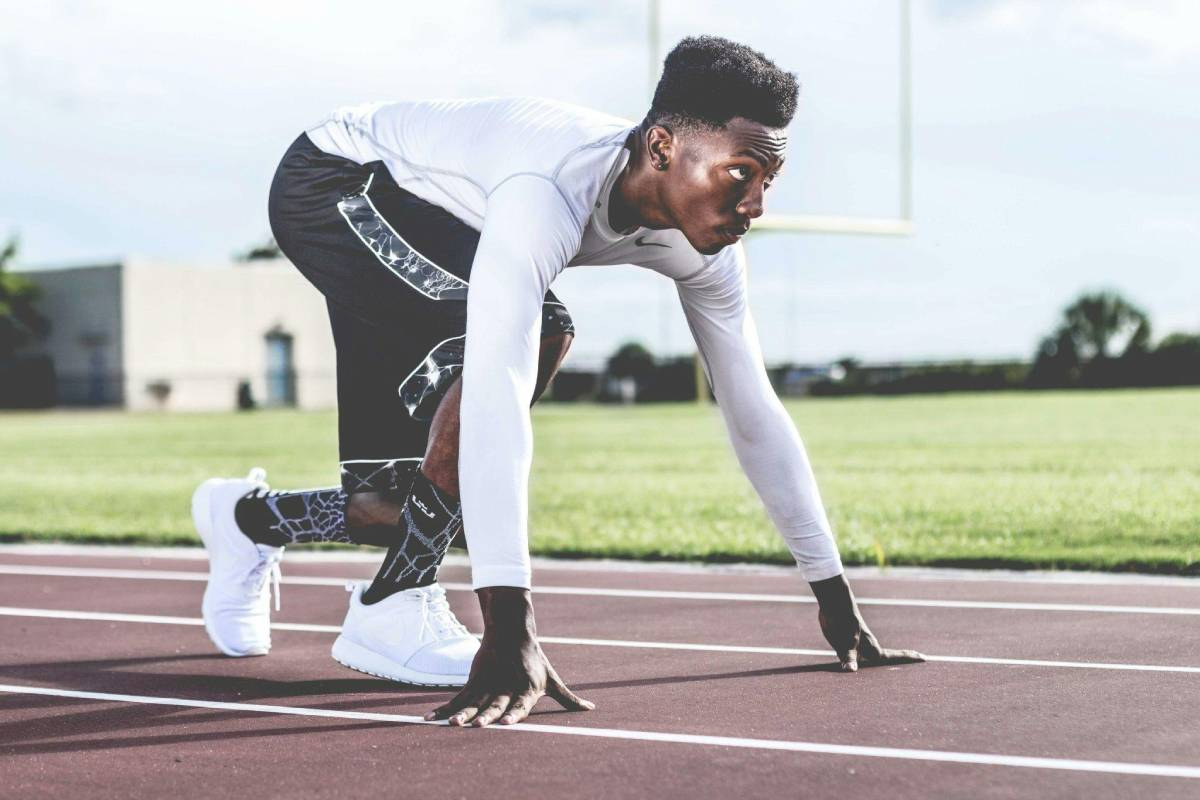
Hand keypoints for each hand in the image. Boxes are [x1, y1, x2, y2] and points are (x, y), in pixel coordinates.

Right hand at [424, 586, 593, 726]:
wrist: (512, 630)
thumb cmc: (535, 660)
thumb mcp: (552, 679)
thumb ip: (568, 698)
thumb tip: (591, 709)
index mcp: (528, 689)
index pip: (521, 704)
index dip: (514, 714)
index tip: (506, 723)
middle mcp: (507, 687)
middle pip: (496, 704)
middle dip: (486, 716)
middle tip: (477, 726)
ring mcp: (489, 683)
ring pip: (474, 701)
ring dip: (461, 714)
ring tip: (451, 725)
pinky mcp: (475, 679)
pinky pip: (459, 697)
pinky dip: (445, 709)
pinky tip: (432, 719)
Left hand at [810, 574, 925, 672]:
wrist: (834, 603)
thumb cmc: (841, 623)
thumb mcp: (845, 643)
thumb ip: (848, 658)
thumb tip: (851, 670)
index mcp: (872, 649)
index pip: (895, 656)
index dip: (909, 657)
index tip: (925, 658)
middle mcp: (869, 645)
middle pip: (890, 655)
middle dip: (903, 657)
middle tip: (919, 657)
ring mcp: (861, 641)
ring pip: (876, 652)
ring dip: (888, 656)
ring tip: (896, 660)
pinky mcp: (851, 638)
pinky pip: (863, 650)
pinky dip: (868, 655)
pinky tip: (865, 657)